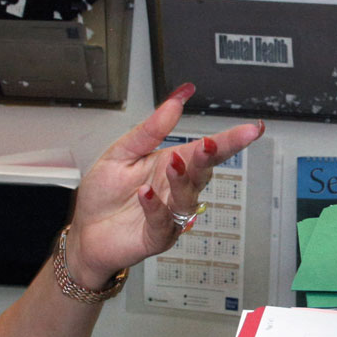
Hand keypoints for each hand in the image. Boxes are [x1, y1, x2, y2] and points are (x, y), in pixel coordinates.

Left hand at [63, 85, 264, 284]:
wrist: (84, 231)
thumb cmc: (104, 194)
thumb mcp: (121, 152)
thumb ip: (149, 129)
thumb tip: (175, 100)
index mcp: (171, 165)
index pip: (205, 150)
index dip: (230, 140)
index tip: (251, 129)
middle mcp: (175, 190)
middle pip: (202, 173)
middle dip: (208, 158)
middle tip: (209, 145)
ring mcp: (169, 215)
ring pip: (187, 199)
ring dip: (182, 181)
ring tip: (173, 164)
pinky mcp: (155, 237)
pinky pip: (163, 223)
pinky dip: (156, 208)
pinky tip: (146, 194)